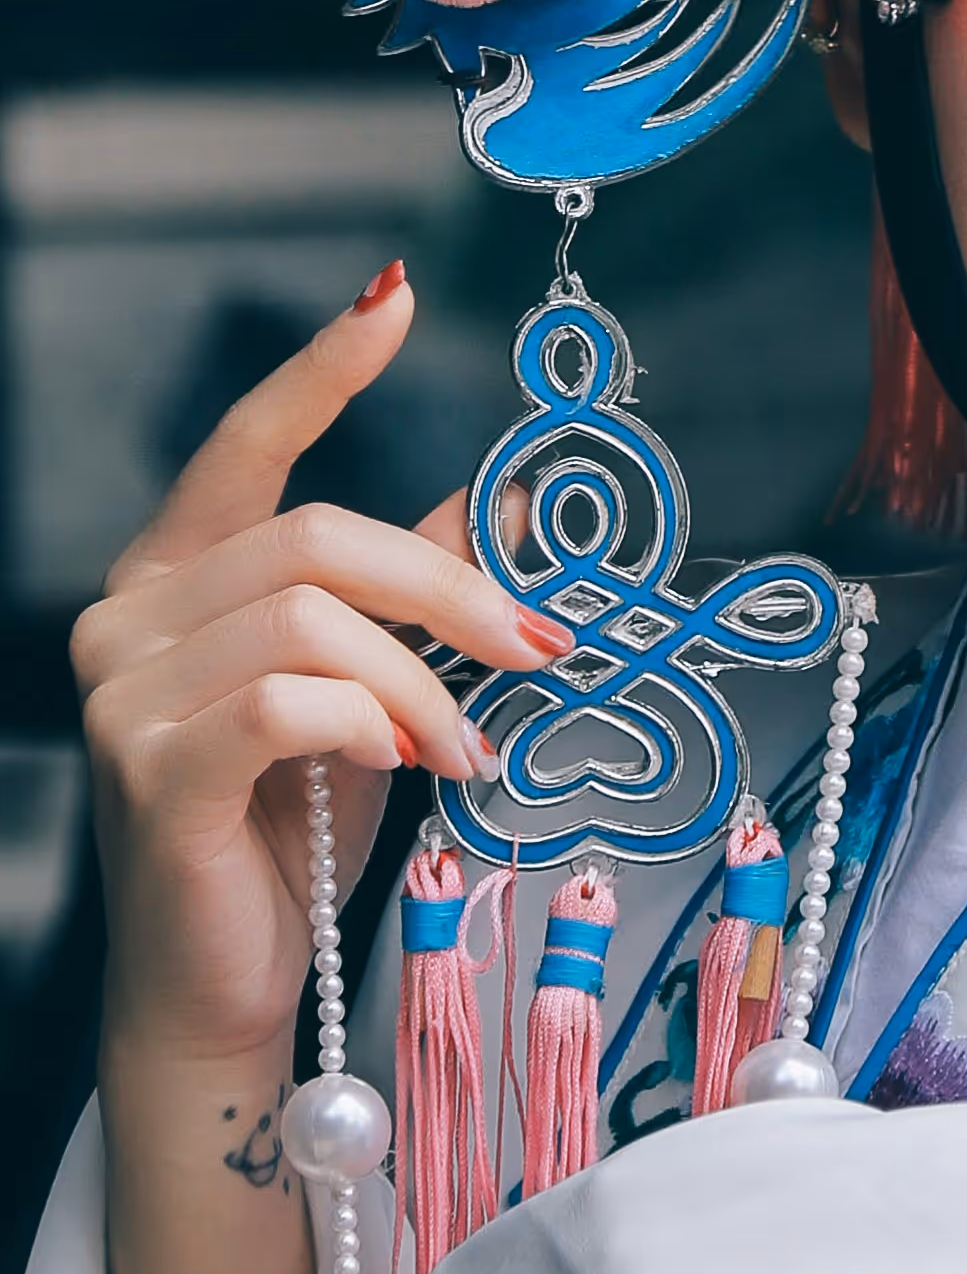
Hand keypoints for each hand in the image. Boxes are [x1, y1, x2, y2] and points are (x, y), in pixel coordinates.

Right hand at [76, 262, 562, 1073]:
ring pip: (308, 620)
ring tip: (460, 745)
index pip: (246, 443)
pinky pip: (281, 701)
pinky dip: (366, 720)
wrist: (228, 977)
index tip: (393, 296)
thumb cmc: (295, 823)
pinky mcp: (147, 770)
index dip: (323, 369)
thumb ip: (413, 586)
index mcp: (177, 572)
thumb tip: (508, 500)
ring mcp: (124, 692)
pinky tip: (399, 759)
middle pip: (316, 538)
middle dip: (446, 590)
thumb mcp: (371, 680)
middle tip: (535, 648)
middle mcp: (129, 614)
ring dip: (418, 681)